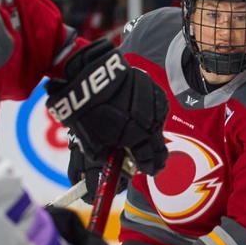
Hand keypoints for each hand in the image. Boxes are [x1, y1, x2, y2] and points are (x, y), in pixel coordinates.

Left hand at [47, 40, 168, 177]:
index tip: (148, 170)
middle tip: (153, 160)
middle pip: (159, 145)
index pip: (149, 160)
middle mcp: (151, 124)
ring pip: (159, 126)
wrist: (88, 74)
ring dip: (152, 132)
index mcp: (137, 138)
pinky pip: (157, 108)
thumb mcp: (89, 140)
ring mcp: (155, 106)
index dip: (149, 167)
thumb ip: (105, 155)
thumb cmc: (86, 108)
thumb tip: (113, 162)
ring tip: (143, 133)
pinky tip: (143, 115)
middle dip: (155, 155)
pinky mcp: (154, 90)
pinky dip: (151, 114)